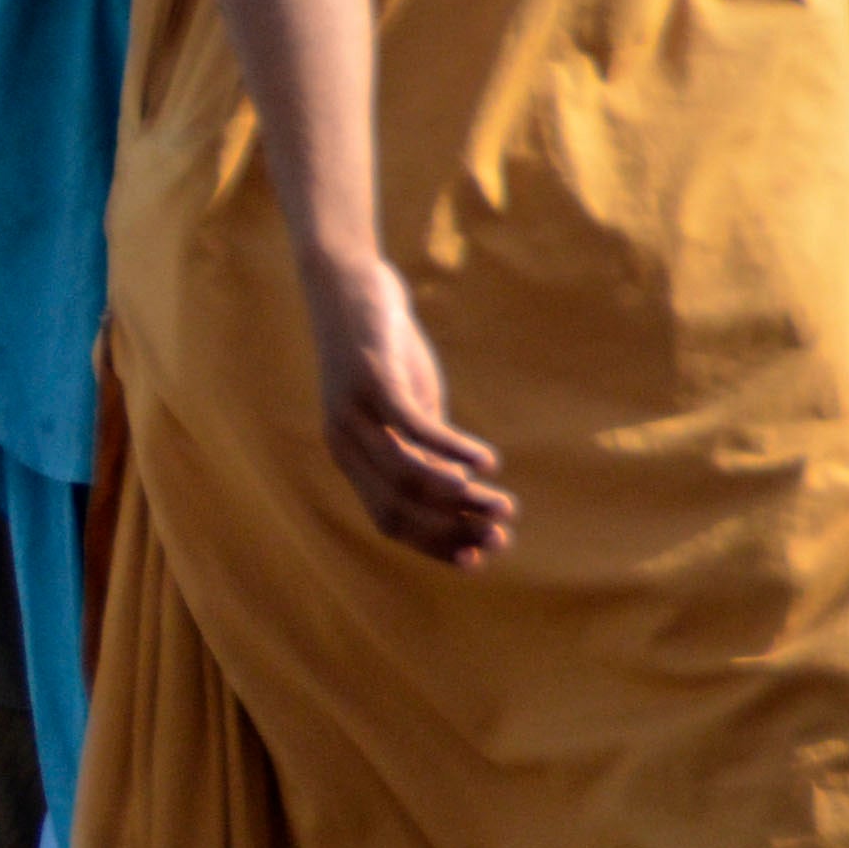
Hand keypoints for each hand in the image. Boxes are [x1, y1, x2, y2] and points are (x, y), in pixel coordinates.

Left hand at [304, 249, 512, 566]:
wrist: (353, 290)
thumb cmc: (385, 356)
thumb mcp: (408, 412)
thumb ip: (425, 453)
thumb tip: (462, 502)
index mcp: (351, 459)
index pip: (390, 520)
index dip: (435, 544)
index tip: (482, 557)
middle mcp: (344, 442)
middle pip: (400, 505)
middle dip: (453, 527)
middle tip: (502, 532)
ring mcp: (354, 411)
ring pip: (408, 473)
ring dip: (461, 495)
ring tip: (503, 502)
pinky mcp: (372, 379)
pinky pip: (415, 427)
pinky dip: (454, 450)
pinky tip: (488, 461)